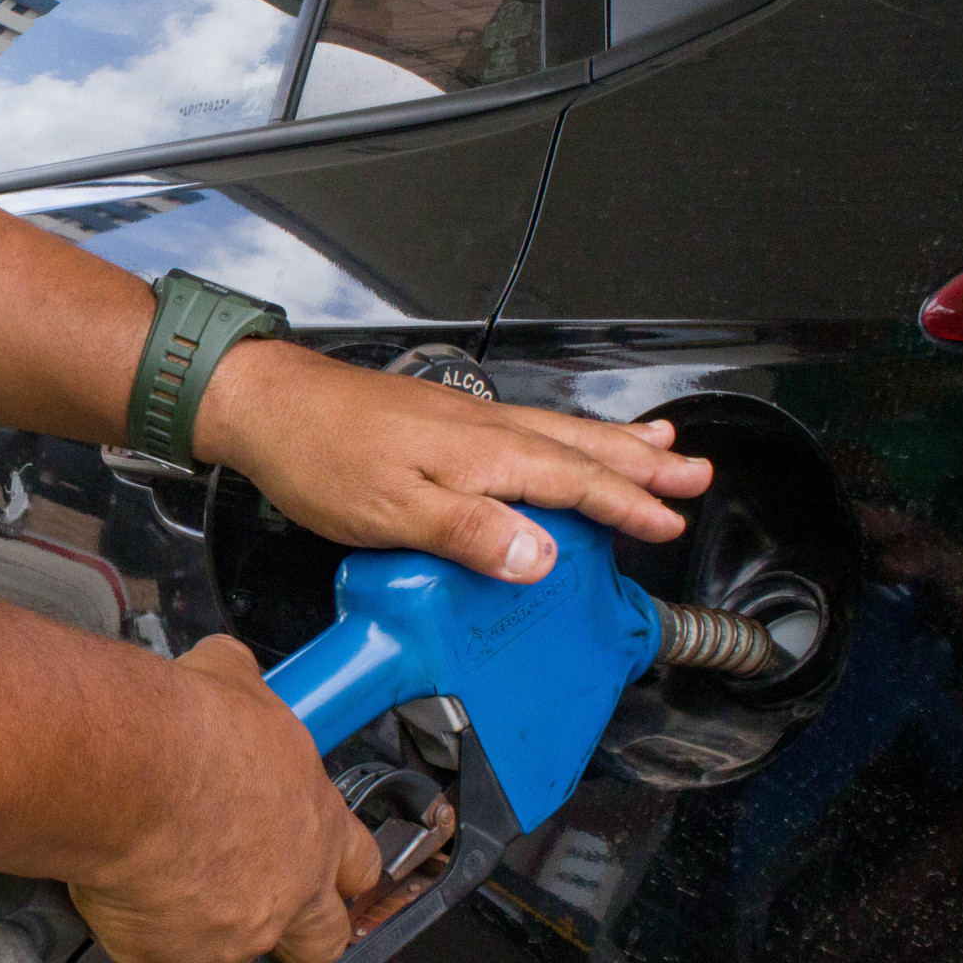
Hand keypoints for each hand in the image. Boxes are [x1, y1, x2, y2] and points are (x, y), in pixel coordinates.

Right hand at [67, 635, 380, 962]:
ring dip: (206, 929)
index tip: (326, 871)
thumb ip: (243, 689)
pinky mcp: (165, 954)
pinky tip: (117, 889)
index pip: (359, 866)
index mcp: (316, 826)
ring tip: (166, 889)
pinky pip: (155, 954)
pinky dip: (138, 931)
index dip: (341, 871)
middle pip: (320, 942)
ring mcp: (230, 934)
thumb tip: (227, 666)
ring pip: (229, 956)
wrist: (127, 769)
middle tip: (258, 903)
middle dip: (297, 933)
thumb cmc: (188, 730)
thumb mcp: (232, 678)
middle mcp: (286, 891)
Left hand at [196, 340, 714, 581]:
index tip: (669, 523)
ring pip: (559, 431)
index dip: (626, 505)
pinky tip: (563, 442)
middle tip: (696, 473)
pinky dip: (565, 436)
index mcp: (482, 454)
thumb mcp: (392, 510)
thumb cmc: (318, 454)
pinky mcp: (440, 422)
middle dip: (644, 463)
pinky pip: (527, 428)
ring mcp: (464, 422)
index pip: (574, 482)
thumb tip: (540, 556)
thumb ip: (470, 533)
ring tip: (659, 446)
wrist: (266, 405)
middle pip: (582, 447)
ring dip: (614, 443)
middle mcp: (483, 430)